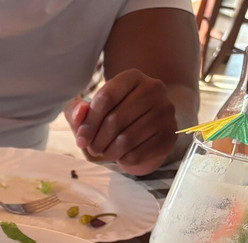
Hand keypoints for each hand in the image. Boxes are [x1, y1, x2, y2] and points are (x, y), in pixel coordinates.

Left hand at [65, 69, 180, 176]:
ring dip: (108, 152)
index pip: (106, 98)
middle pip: (115, 120)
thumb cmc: (114, 118)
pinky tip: (122, 155)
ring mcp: (165, 111)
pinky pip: (138, 154)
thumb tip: (79, 113)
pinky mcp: (169, 134)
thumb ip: (77, 110)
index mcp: (132, 77)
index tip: (80, 139)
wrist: (148, 131)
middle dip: (97, 141)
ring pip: (126, 139)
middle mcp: (153, 89)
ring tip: (105, 152)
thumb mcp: (91, 112)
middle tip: (93, 148)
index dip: (89, 123)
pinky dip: (123, 160)